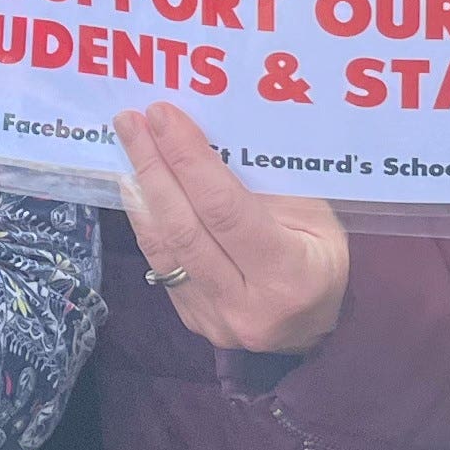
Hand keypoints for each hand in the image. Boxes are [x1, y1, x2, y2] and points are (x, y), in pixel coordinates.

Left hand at [111, 104, 347, 352]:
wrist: (320, 332)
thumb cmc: (321, 261)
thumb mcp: (317, 218)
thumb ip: (267, 183)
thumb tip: (208, 135)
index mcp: (290, 276)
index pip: (225, 209)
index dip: (188, 160)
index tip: (163, 117)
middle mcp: (249, 306)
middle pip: (185, 228)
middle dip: (153, 167)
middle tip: (132, 122)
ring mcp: (217, 320)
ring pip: (164, 248)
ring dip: (141, 192)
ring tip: (128, 146)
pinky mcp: (194, 321)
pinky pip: (161, 265)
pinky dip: (146, 222)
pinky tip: (136, 188)